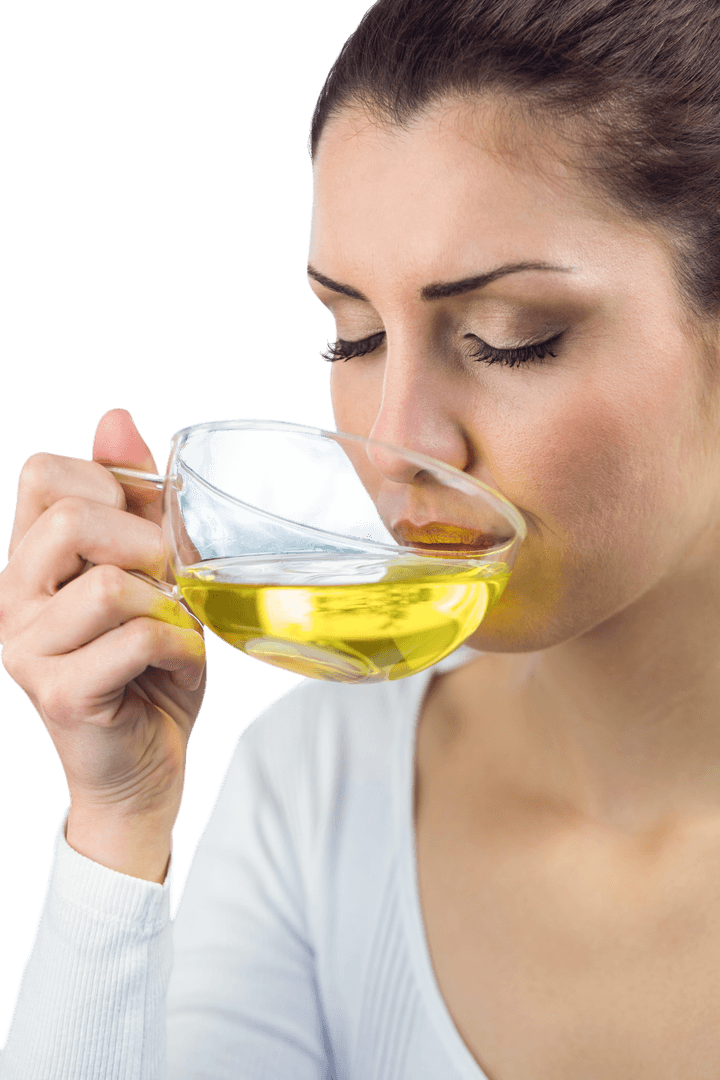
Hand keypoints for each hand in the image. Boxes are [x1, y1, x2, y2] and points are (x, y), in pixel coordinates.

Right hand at [0, 409, 206, 876]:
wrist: (141, 767)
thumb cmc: (146, 668)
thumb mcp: (147, 574)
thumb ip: (131, 501)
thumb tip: (114, 417)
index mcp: (27, 560)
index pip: (45, 474)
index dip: (110, 484)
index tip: (144, 531)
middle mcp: (10, 599)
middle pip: (73, 519)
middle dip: (146, 543)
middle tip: (167, 582)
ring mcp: (26, 648)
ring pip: (112, 585)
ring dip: (169, 606)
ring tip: (174, 631)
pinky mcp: (59, 693)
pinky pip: (140, 639)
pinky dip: (182, 649)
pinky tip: (179, 666)